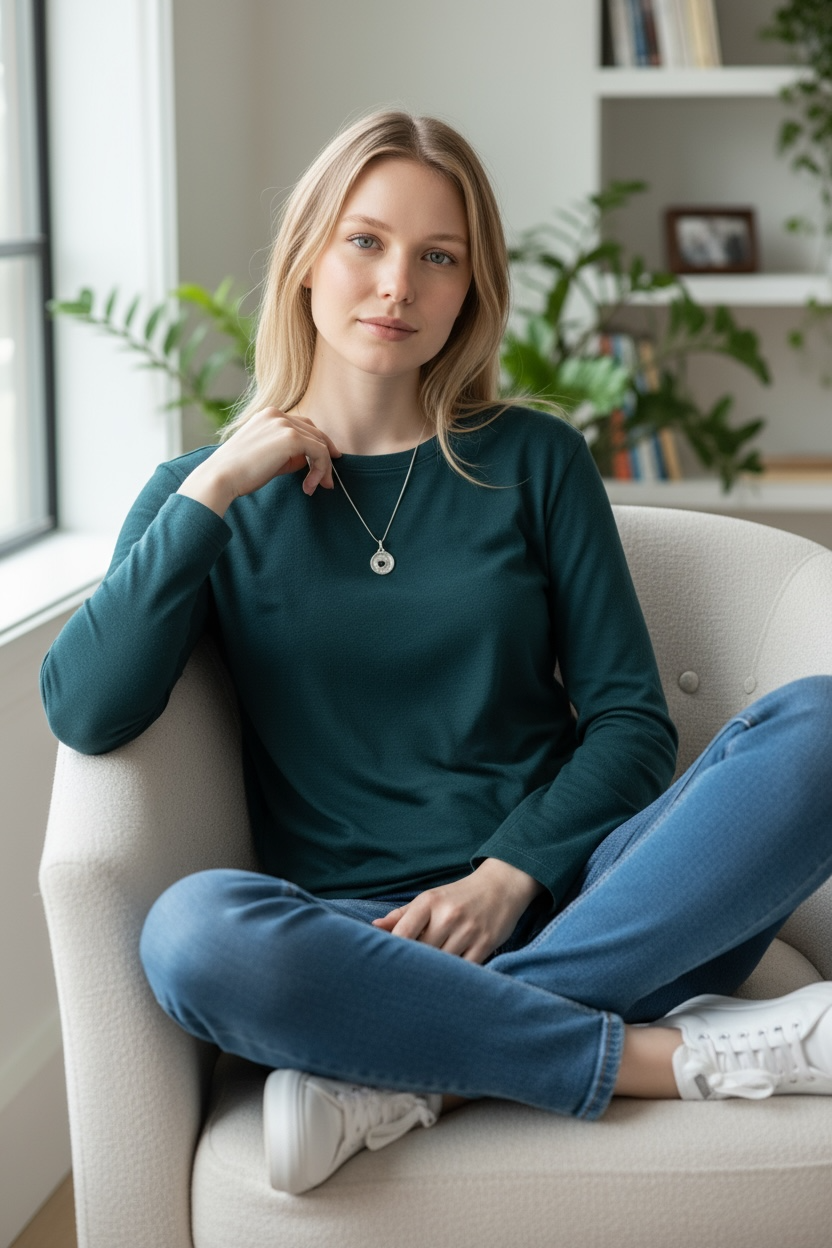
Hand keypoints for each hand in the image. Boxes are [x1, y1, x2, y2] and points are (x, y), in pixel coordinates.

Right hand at [177, 407, 341, 515]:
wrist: (221, 476)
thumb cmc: (239, 472)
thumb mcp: (266, 456)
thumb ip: (288, 453)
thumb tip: (309, 461)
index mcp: (269, 415)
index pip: (303, 426)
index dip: (317, 445)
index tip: (323, 466)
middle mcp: (277, 414)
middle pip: (315, 433)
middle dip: (325, 458)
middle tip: (326, 482)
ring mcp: (284, 424)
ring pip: (320, 444)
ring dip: (324, 468)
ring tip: (318, 487)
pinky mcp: (291, 438)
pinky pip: (320, 453)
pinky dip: (321, 470)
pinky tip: (310, 486)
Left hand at [372, 858, 543, 963]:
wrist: (501, 886)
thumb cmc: (459, 896)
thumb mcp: (430, 898)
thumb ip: (402, 914)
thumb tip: (375, 927)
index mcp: (429, 902)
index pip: (403, 932)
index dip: (392, 952)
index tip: (385, 965)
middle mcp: (448, 914)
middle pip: (422, 951)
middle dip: (414, 964)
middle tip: (404, 977)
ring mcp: (468, 930)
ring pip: (442, 963)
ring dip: (434, 973)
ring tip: (424, 980)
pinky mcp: (485, 943)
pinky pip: (464, 968)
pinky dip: (455, 976)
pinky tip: (448, 978)